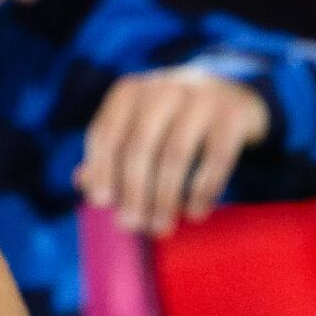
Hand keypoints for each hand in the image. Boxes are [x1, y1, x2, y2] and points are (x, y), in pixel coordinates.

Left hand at [84, 70, 273, 239]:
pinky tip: (195, 213)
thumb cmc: (171, 119)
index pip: (106, 132)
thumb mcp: (138, 125)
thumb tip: (82, 183)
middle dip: (133, 191)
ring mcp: (201, 98)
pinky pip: (215, 159)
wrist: (231, 93)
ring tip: (161, 227)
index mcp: (130, 91)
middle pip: (139, 146)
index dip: (101, 169)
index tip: (101, 202)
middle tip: (133, 226)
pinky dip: (203, 191)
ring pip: (175, 155)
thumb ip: (110, 151)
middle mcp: (164, 88)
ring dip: (165, 198)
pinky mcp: (233, 114)